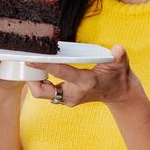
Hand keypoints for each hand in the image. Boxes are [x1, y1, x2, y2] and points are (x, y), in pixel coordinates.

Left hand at [26, 45, 144, 107]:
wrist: (119, 94)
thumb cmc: (118, 76)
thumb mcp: (121, 64)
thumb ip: (119, 56)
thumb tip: (118, 49)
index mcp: (85, 82)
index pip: (61, 72)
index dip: (44, 66)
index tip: (30, 60)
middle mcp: (73, 93)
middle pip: (42, 91)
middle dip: (32, 78)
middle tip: (28, 62)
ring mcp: (68, 99)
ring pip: (42, 93)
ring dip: (35, 81)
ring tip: (34, 65)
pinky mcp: (65, 99)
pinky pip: (47, 93)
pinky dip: (41, 83)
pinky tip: (41, 71)